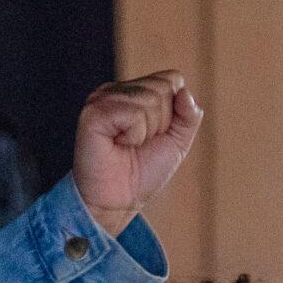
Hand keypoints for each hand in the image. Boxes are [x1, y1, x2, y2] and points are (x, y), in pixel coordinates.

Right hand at [73, 70, 202, 238]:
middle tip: (138, 144)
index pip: (172, 79)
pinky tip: (118, 144)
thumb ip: (188, 116)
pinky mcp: (94, 112)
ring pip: (150, 100)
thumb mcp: (177, 143)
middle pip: (163, 88)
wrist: (118, 202)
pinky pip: (134, 113)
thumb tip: (185, 92)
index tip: (153, 137)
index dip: (173, 113)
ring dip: (146, 132)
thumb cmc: (142, 173)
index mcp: (134, 91)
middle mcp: (117, 90)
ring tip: (127, 145)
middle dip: (160, 123)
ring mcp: (103, 98)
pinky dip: (134, 136)